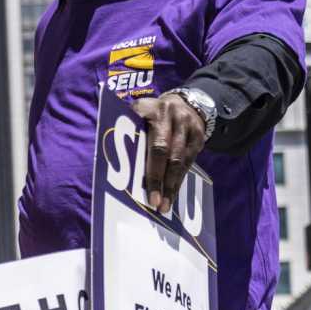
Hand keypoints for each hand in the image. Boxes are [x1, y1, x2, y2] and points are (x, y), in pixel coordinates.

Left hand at [130, 91, 210, 215]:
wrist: (185, 103)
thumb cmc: (152, 115)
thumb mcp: (138, 113)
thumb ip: (127, 130)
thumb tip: (111, 160)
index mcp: (148, 109)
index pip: (140, 133)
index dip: (137, 157)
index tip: (132, 182)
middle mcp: (169, 115)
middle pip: (163, 150)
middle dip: (157, 178)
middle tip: (154, 201)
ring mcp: (187, 126)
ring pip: (179, 160)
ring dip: (171, 185)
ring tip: (164, 206)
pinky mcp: (199, 137)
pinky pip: (189, 163)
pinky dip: (179, 180)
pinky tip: (173, 194)